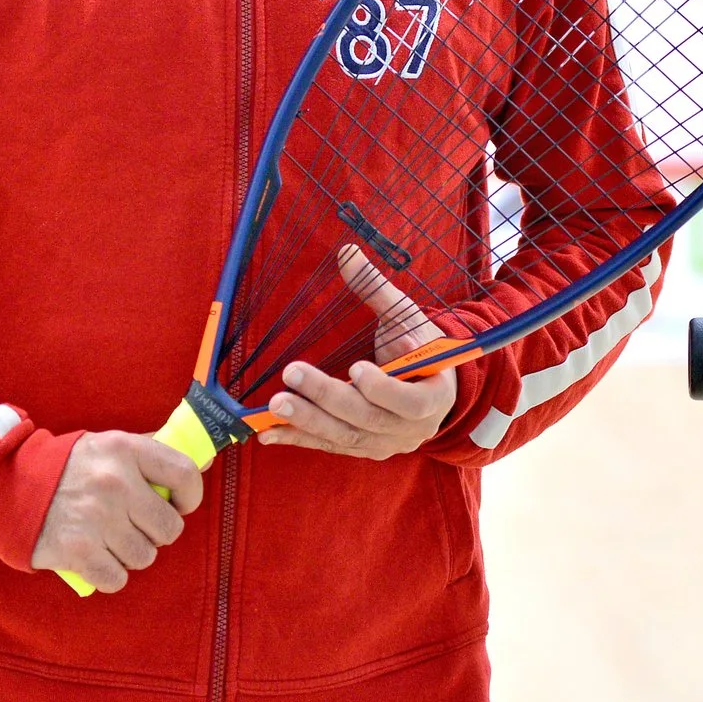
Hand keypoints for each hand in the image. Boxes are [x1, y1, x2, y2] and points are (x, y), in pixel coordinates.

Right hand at [29, 431, 204, 594]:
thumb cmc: (67, 467)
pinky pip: (117, 579)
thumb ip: (151, 452)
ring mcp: (96, 519)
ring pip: (144, 557)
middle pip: (168, 528)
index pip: (184, 475)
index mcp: (125, 450)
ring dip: (131, 554)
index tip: (178, 505)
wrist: (7, 487)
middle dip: (155, 533)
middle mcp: (114, 483)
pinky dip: (109, 574)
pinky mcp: (77, 551)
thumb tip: (203, 461)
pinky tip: (96, 558)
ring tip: (111, 540)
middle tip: (136, 526)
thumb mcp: (108, 446)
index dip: (189, 497)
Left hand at [256, 244, 458, 460]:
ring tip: (275, 404)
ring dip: (308, 420)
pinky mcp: (361, 448)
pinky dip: (298, 439)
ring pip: (344, 436)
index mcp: (433, 396)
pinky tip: (269, 433)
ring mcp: (384, 443)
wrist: (430, 387)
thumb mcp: (407, 316)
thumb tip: (347, 253)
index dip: (383, 389)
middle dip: (327, 397)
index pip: (410, 402)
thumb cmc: (420, 347)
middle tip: (292, 373)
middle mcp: (410, 429)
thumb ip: (378, 290)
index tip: (356, 368)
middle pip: (367, 418)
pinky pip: (328, 445)